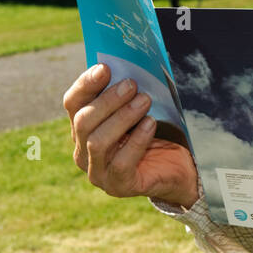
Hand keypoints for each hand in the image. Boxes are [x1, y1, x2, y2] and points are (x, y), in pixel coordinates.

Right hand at [63, 63, 198, 207]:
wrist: (179, 167)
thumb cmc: (156, 133)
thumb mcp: (137, 110)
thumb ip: (125, 93)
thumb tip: (125, 66)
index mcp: (83, 129)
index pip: (73, 103)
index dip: (86, 84)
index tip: (104, 68)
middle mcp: (83, 152)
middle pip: (83, 122)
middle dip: (107, 100)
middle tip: (132, 85)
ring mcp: (98, 173)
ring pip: (98, 142)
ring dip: (122, 118)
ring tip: (145, 101)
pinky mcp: (117, 186)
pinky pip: (121, 163)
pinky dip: (136, 141)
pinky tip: (150, 124)